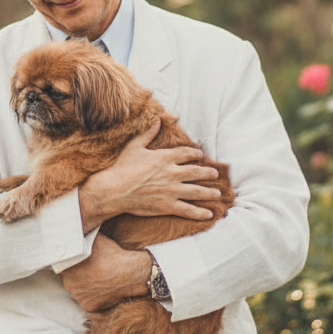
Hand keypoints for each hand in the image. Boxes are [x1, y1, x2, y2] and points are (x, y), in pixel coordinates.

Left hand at [61, 234, 149, 311]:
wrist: (129, 273)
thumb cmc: (112, 254)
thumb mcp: (95, 239)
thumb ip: (81, 238)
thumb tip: (75, 232)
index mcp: (67, 266)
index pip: (63, 265)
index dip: (72, 263)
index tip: (80, 262)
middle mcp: (68, 283)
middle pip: (70, 279)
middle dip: (77, 275)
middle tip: (90, 270)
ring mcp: (78, 296)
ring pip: (78, 291)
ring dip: (84, 286)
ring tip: (97, 279)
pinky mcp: (88, 306)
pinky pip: (87, 301)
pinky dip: (92, 297)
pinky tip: (101, 288)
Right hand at [78, 122, 221, 231]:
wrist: (114, 190)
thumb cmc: (122, 167)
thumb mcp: (135, 146)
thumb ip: (148, 133)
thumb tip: (157, 120)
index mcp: (165, 157)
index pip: (186, 153)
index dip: (195, 153)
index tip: (201, 155)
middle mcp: (172, 173)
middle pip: (196, 172)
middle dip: (207, 173)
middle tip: (215, 174)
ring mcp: (171, 190)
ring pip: (196, 191)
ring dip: (209, 192)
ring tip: (217, 193)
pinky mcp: (167, 205)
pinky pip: (188, 209)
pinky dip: (200, 212)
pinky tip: (209, 214)